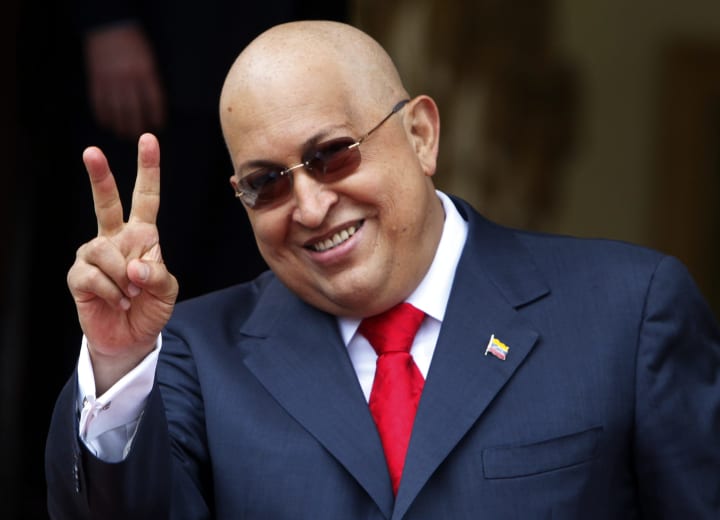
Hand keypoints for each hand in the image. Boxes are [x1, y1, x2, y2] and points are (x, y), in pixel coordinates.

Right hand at [67, 133, 177, 392]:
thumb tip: (134, 267)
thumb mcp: (167, 291)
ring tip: (130, 295)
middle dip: (100, 177)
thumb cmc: (150, 308)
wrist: (131, 338)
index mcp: (142, 236)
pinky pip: (95, 276)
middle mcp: (115, 239)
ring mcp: (94, 255)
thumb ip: (157, 275)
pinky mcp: (79, 275)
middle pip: (106, 203)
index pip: (146, 198)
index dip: (148, 170)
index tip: (149, 139)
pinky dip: (112, 292)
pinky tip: (117, 301)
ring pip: (105, 252)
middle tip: (91, 152)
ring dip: (123, 278)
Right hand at [84, 23, 165, 138]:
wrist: (109, 27)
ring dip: (120, 126)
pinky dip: (104, 116)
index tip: (157, 126)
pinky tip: (108, 123)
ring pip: (116, 111)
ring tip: (123, 134)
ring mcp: (111, 80)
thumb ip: (151, 82)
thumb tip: (154, 106)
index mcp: (145, 73)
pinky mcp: (96, 81)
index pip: (154, 101)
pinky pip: (100, 104)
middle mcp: (128, 79)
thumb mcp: (149, 61)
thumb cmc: (134, 45)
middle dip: (137, 127)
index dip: (156, 116)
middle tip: (138, 137)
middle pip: (134, 110)